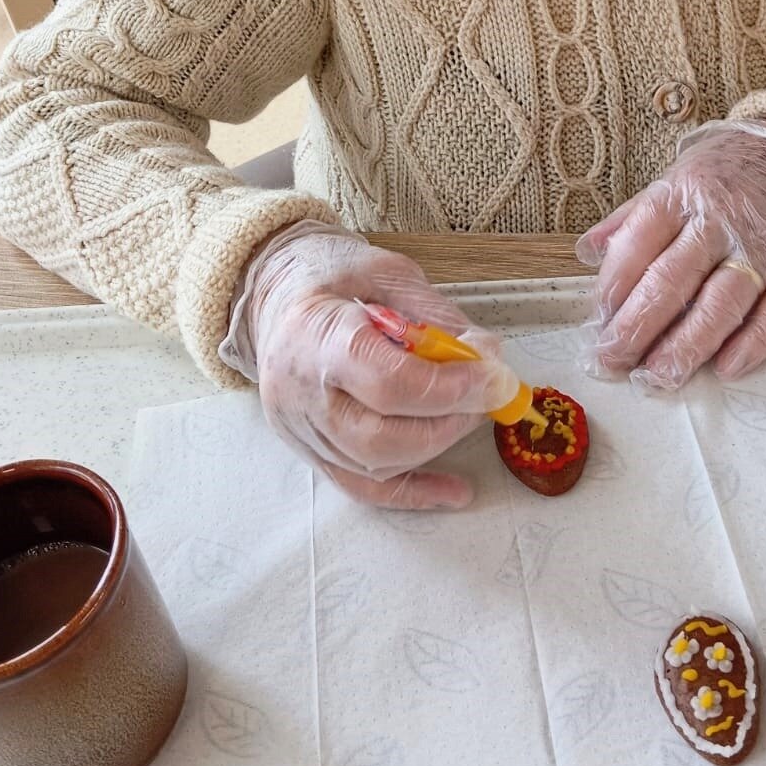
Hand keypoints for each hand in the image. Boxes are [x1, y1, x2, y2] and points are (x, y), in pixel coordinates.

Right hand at [237, 228, 519, 508]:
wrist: (272, 295)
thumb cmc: (331, 277)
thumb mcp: (387, 273)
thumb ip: (436, 315)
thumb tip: (487, 356)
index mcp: (315, 334)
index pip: (386, 381)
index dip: (448, 387)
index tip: (492, 377)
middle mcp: (300, 391)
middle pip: (379, 437)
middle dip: (448, 423)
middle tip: (487, 396)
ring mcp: (300, 428)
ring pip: (373, 468)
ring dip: (436, 447)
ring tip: (468, 415)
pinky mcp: (308, 450)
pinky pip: (362, 487)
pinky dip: (413, 492)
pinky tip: (453, 490)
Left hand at [576, 120, 765, 389]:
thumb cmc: (731, 172)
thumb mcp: (676, 178)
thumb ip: (632, 219)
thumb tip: (585, 252)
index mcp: (680, 195)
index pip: (637, 247)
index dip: (612, 291)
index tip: (596, 328)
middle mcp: (720, 219)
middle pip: (672, 280)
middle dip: (637, 327)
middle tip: (614, 362)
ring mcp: (763, 244)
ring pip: (721, 301)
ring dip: (688, 345)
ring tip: (660, 377)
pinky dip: (753, 342)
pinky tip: (725, 368)